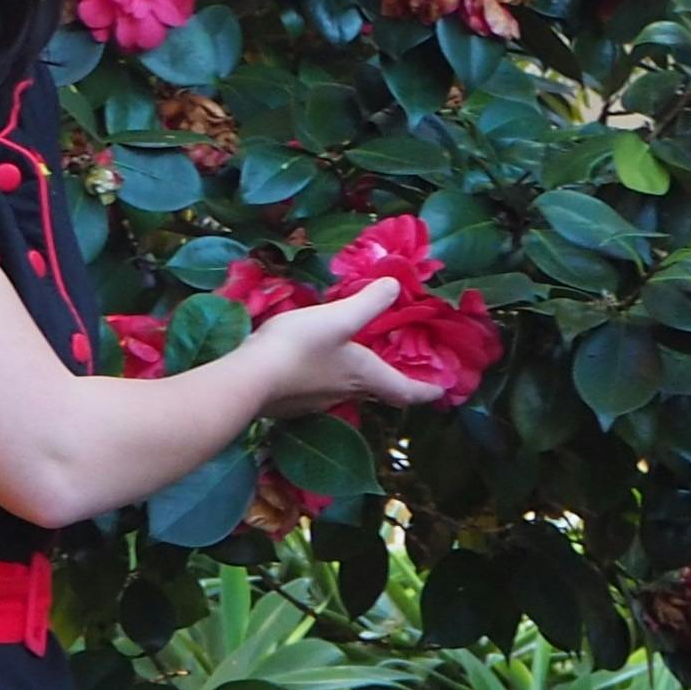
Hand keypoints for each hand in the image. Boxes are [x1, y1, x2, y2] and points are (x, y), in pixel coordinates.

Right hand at [249, 273, 441, 416]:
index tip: (442, 390)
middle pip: (377, 393)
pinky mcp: (291, 403)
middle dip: (391, 383)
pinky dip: (323, 379)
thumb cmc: (299, 348)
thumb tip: (396, 286)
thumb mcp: (339, 318)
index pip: (406, 391)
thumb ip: (369, 302)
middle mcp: (346, 394)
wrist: (248, 380)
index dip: (426, 390)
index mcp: (365, 376)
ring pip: (346, 392)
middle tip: (399, 370)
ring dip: (356, 380)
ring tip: (352, 361)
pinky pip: (316, 391)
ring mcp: (316, 402)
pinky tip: (308, 365)